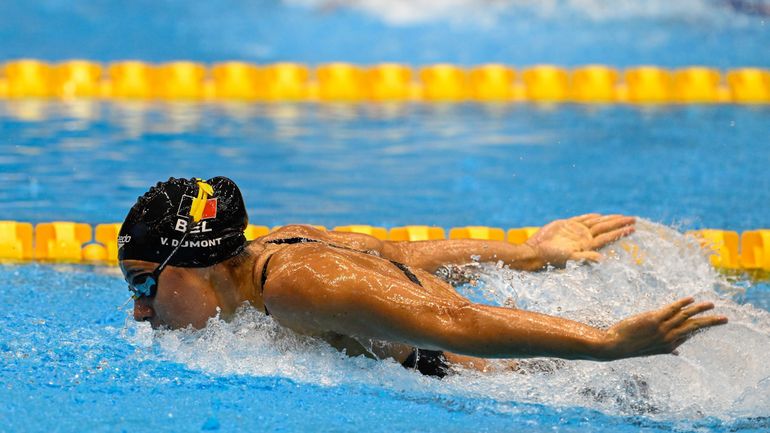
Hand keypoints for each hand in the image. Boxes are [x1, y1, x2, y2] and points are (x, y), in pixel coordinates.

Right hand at [525, 213, 635, 266]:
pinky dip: (591, 217)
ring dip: (609, 219)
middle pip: (606, 228)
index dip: (620, 232)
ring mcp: (576, 230)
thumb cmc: (552, 257)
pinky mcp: (567, 225)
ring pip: (597, 222)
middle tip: (634, 219)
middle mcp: (584, 237)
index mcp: (587, 244)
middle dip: (620, 223)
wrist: (536, 250)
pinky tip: (599, 215)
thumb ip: (585, 257)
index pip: (608, 237)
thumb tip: (601, 259)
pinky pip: (582, 219)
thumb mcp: (570, 258)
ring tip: (622, 217)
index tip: (633, 228)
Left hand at [600, 297, 727, 359]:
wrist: (614, 346)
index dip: (700, 327)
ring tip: (711, 304)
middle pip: (694, 327)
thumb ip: (665, 349)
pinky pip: (671, 309)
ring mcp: (662, 328)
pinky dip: (682, 303)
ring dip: (699, 309)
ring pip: (685, 316)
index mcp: (669, 346)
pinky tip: (691, 299)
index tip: (711, 321)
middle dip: (710, 322)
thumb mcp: (650, 350)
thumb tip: (676, 352)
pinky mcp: (654, 319)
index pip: (689, 334)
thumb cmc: (630, 347)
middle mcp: (669, 337)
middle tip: (725, 319)